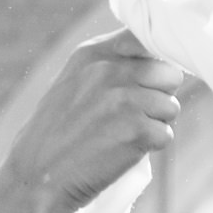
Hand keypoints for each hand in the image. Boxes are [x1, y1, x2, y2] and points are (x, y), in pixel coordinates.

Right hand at [0, 33, 188, 212]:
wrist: (40, 173)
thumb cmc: (63, 130)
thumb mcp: (78, 81)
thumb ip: (115, 63)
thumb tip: (164, 59)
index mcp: (94, 53)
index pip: (148, 39)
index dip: (156, 61)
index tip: (147, 77)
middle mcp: (109, 70)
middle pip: (170, 74)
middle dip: (159, 95)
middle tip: (130, 115)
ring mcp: (124, 98)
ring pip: (171, 106)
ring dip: (154, 123)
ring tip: (120, 132)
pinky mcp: (136, 129)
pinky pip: (166, 135)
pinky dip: (150, 146)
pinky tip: (120, 149)